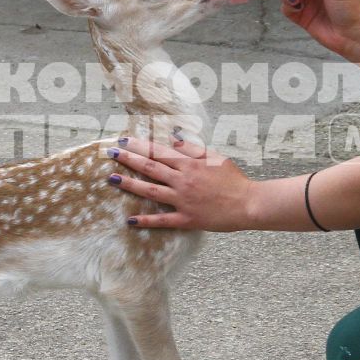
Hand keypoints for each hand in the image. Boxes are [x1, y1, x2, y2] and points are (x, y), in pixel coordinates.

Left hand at [105, 133, 251, 230]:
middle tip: (111, 153)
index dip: (140, 145)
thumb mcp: (215, 158)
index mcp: (190, 164)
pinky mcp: (187, 219)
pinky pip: (162, 220)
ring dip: (130, 185)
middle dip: (129, 159)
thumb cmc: (234, 180)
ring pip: (151, 191)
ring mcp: (183, 201)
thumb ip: (192, 149)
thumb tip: (172, 139)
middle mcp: (183, 181)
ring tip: (113, 179)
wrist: (248, 204)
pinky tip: (130, 220)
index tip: (124, 140)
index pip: (160, 151)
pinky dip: (146, 220)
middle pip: (151, 167)